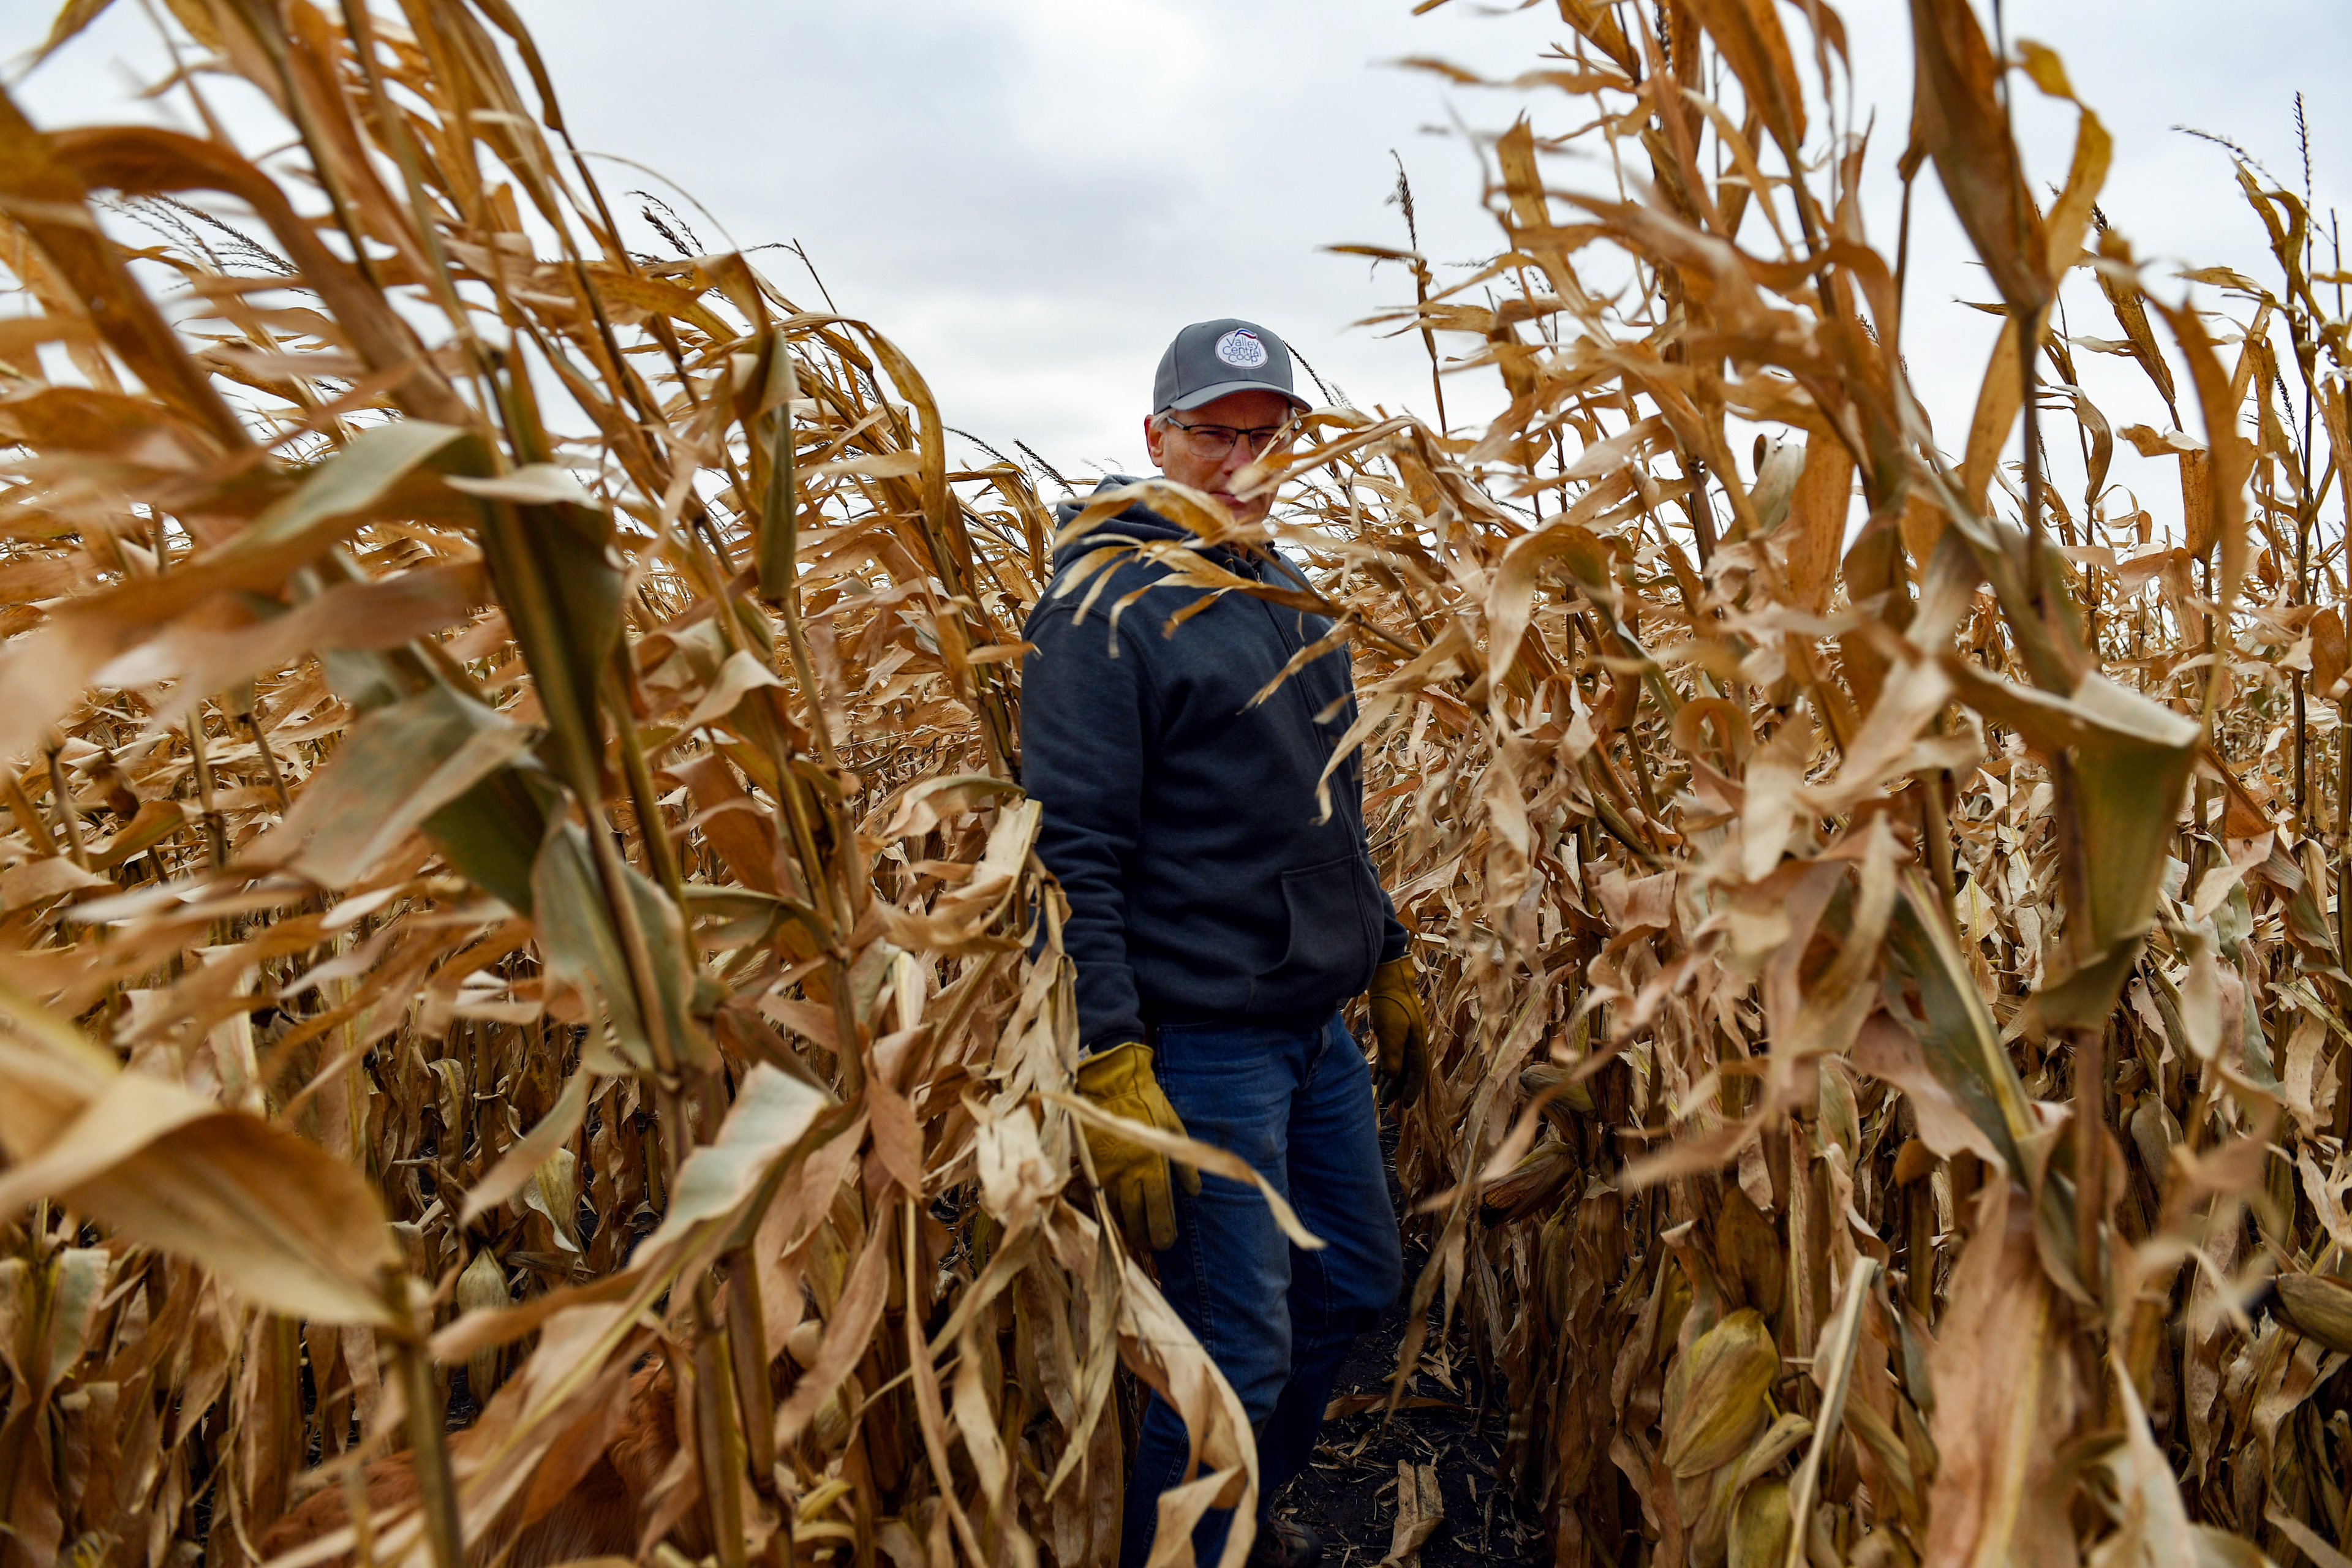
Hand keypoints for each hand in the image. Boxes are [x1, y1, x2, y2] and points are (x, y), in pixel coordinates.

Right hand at [1073, 1042, 1198, 1251]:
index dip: (1163, 1231)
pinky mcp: (1091, 1168)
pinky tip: (1119, 1217)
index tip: (1167, 1244)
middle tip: (1153, 1247)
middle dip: (1145, 1238)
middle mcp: (1128, 1175)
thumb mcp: (1174, 1128)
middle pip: (1136, 1218)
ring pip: (1117, 1212)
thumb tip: (1194, 1192)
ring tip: (1137, 1238)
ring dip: (1128, 1228)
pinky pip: (1101, 1198)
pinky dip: (1111, 1211)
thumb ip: (1185, 1164)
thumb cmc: (1146, 1103)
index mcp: (1152, 1165)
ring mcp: (1107, 1173)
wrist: (1108, 1084)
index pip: (1158, 1209)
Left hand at [1368, 957, 1428, 1106]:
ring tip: (1381, 1093)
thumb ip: (1393, 1055)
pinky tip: (1376, 1076)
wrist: (1388, 976)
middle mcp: (1414, 1041)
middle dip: (1399, 1088)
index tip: (1405, 1106)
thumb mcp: (1391, 1029)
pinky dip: (1384, 1067)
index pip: (1418, 1072)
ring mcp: (1404, 1035)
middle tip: (1388, 1104)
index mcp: (1418, 1042)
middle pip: (1408, 1070)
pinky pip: (1390, 1054)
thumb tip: (1394, 1077)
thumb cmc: (1390, 1002)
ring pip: (1399, 1063)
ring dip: (1391, 1079)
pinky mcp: (1393, 1029)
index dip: (1412, 1090)